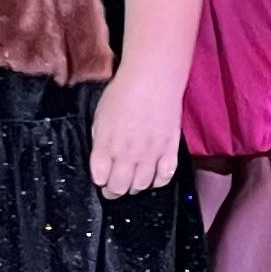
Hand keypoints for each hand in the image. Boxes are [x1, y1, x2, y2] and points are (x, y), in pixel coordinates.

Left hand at [89, 63, 188, 195]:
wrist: (152, 80)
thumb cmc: (123, 93)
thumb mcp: (100, 117)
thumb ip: (101, 141)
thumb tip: (103, 158)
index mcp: (106, 145)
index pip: (101, 178)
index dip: (101, 181)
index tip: (102, 178)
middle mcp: (128, 154)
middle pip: (120, 187)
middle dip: (114, 191)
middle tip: (115, 188)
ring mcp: (151, 154)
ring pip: (142, 185)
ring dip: (135, 187)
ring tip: (133, 182)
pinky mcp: (170, 150)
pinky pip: (165, 176)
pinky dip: (158, 181)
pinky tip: (154, 175)